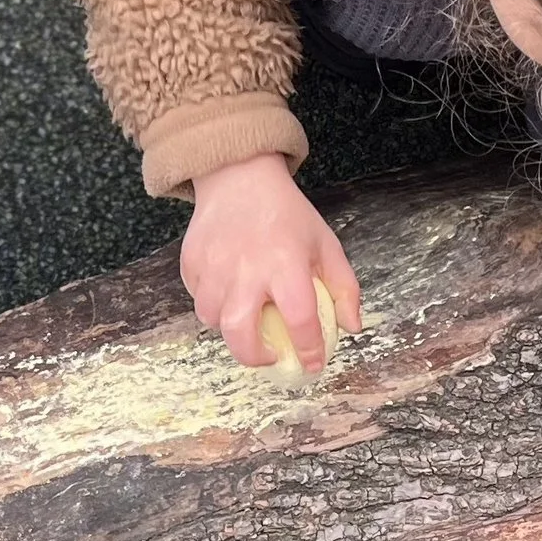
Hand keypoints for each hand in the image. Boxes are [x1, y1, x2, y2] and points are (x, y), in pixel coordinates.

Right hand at [182, 152, 362, 370]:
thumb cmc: (287, 215)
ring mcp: (214, 267)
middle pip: (240, 333)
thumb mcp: (326, 244)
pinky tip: (228, 292)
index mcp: (286, 264)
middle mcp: (246, 269)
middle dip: (254, 357)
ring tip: (247, 316)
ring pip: (213, 320)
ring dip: (231, 328)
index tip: (313, 363)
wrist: (240, 177)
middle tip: (268, 355)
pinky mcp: (191, 262)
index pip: (299, 320)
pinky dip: (212, 304)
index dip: (309, 349)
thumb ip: (344, 287)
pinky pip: (197, 299)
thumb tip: (350, 327)